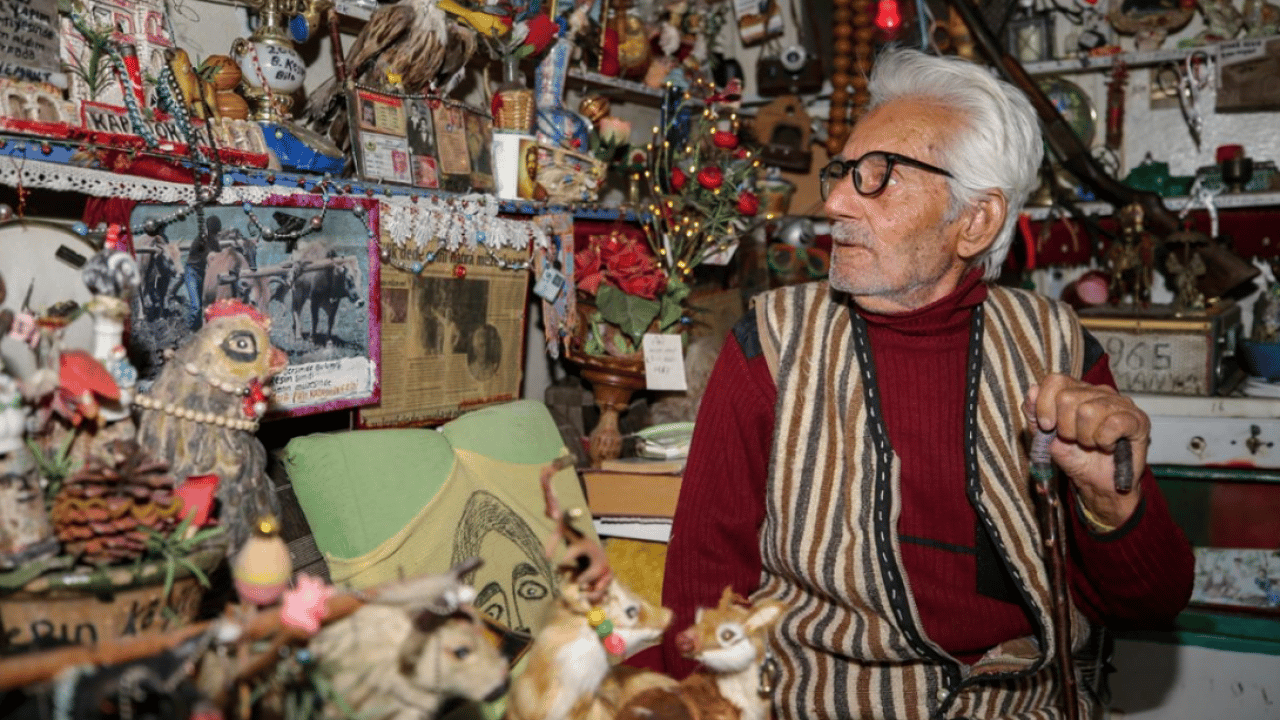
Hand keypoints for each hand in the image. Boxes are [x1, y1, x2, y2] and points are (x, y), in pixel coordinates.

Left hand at [1023, 373, 1148, 526]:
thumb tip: (1032, 390)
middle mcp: (1099, 391)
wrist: (1096, 482)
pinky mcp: (1138, 420)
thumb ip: (1033, 413)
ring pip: (1088, 411)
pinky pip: (1112, 425)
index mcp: (1077, 389)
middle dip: (1065, 427)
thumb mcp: (1044, 435)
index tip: (1047, 427)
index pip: (1055, 380)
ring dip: (1084, 437)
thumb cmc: (1074, 455)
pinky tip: (1107, 446)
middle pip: (1067, 398)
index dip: (1045, 406)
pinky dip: (1104, 441)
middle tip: (1075, 439)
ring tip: (1091, 443)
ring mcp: (1120, 403)